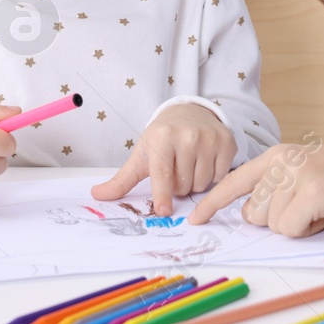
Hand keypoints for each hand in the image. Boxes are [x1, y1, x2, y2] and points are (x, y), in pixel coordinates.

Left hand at [91, 104, 235, 214]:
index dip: (162, 195)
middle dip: (178, 185)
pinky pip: (220, 176)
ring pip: (202, 184)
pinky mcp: (227, 141)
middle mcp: (187, 136)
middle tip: (176, 169)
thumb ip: (122, 180)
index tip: (164, 212)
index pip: (162, 174)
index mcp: (161, 138)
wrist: (189, 112)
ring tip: (190, 165)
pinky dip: (212, 176)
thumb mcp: (142, 155)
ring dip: (195, 183)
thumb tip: (96, 196)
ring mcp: (209, 138)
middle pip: (183, 185)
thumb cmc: (162, 138)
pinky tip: (205, 161)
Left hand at [186, 141, 323, 236]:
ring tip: (321, 206)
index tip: (195, 219)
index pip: (234, 181)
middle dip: (279, 221)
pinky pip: (292, 229)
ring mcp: (296, 174)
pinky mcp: (312, 191)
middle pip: (254, 214)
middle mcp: (281, 161)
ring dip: (298, 226)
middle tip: (309, 207)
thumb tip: (252, 216)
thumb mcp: (304, 173)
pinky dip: (311, 229)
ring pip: (274, 225)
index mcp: (276, 155)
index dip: (212, 203)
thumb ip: (276, 188)